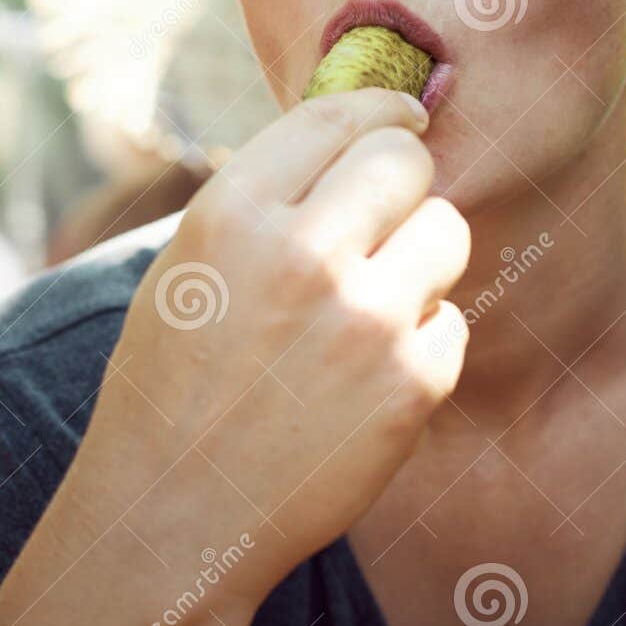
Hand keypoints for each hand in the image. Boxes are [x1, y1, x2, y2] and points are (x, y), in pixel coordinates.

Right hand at [79, 88, 470, 604]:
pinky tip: (368, 376)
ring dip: (420, 256)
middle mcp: (301, 254)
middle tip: (385, 216)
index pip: (337, 115)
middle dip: (402, 180)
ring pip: (446, 231)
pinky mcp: (411, 384)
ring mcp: (364, 320)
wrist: (174, 517)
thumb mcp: (188, 266)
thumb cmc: (173, 385)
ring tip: (371, 302)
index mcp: (232, 213)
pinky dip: (422, 341)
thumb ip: (265, 199)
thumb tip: (353, 133)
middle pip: (406, 160)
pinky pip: (452, 320)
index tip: (402, 115)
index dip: (379, 109)